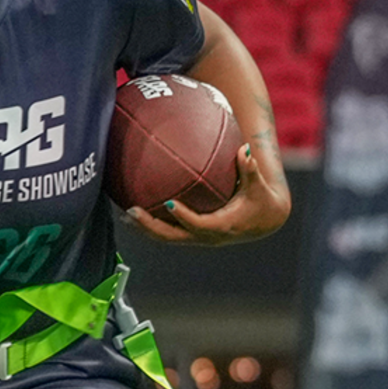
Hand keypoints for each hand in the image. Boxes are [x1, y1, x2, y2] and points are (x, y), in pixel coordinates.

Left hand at [123, 143, 290, 244]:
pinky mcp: (191, 236)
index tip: (169, 203)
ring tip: (125, 215)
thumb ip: (250, 169)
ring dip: (144, 228)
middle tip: (132, 210)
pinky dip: (150, 226)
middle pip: (173, 236)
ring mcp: (197, 238)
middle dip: (151, 225)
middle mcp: (206, 236)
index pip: (199, 224)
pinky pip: (167, 233)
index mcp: (222, 226)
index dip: (184, 216)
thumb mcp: (258, 186)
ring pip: (166, 237)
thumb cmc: (259, 201)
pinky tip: (133, 216)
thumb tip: (244, 149)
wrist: (262, 221)